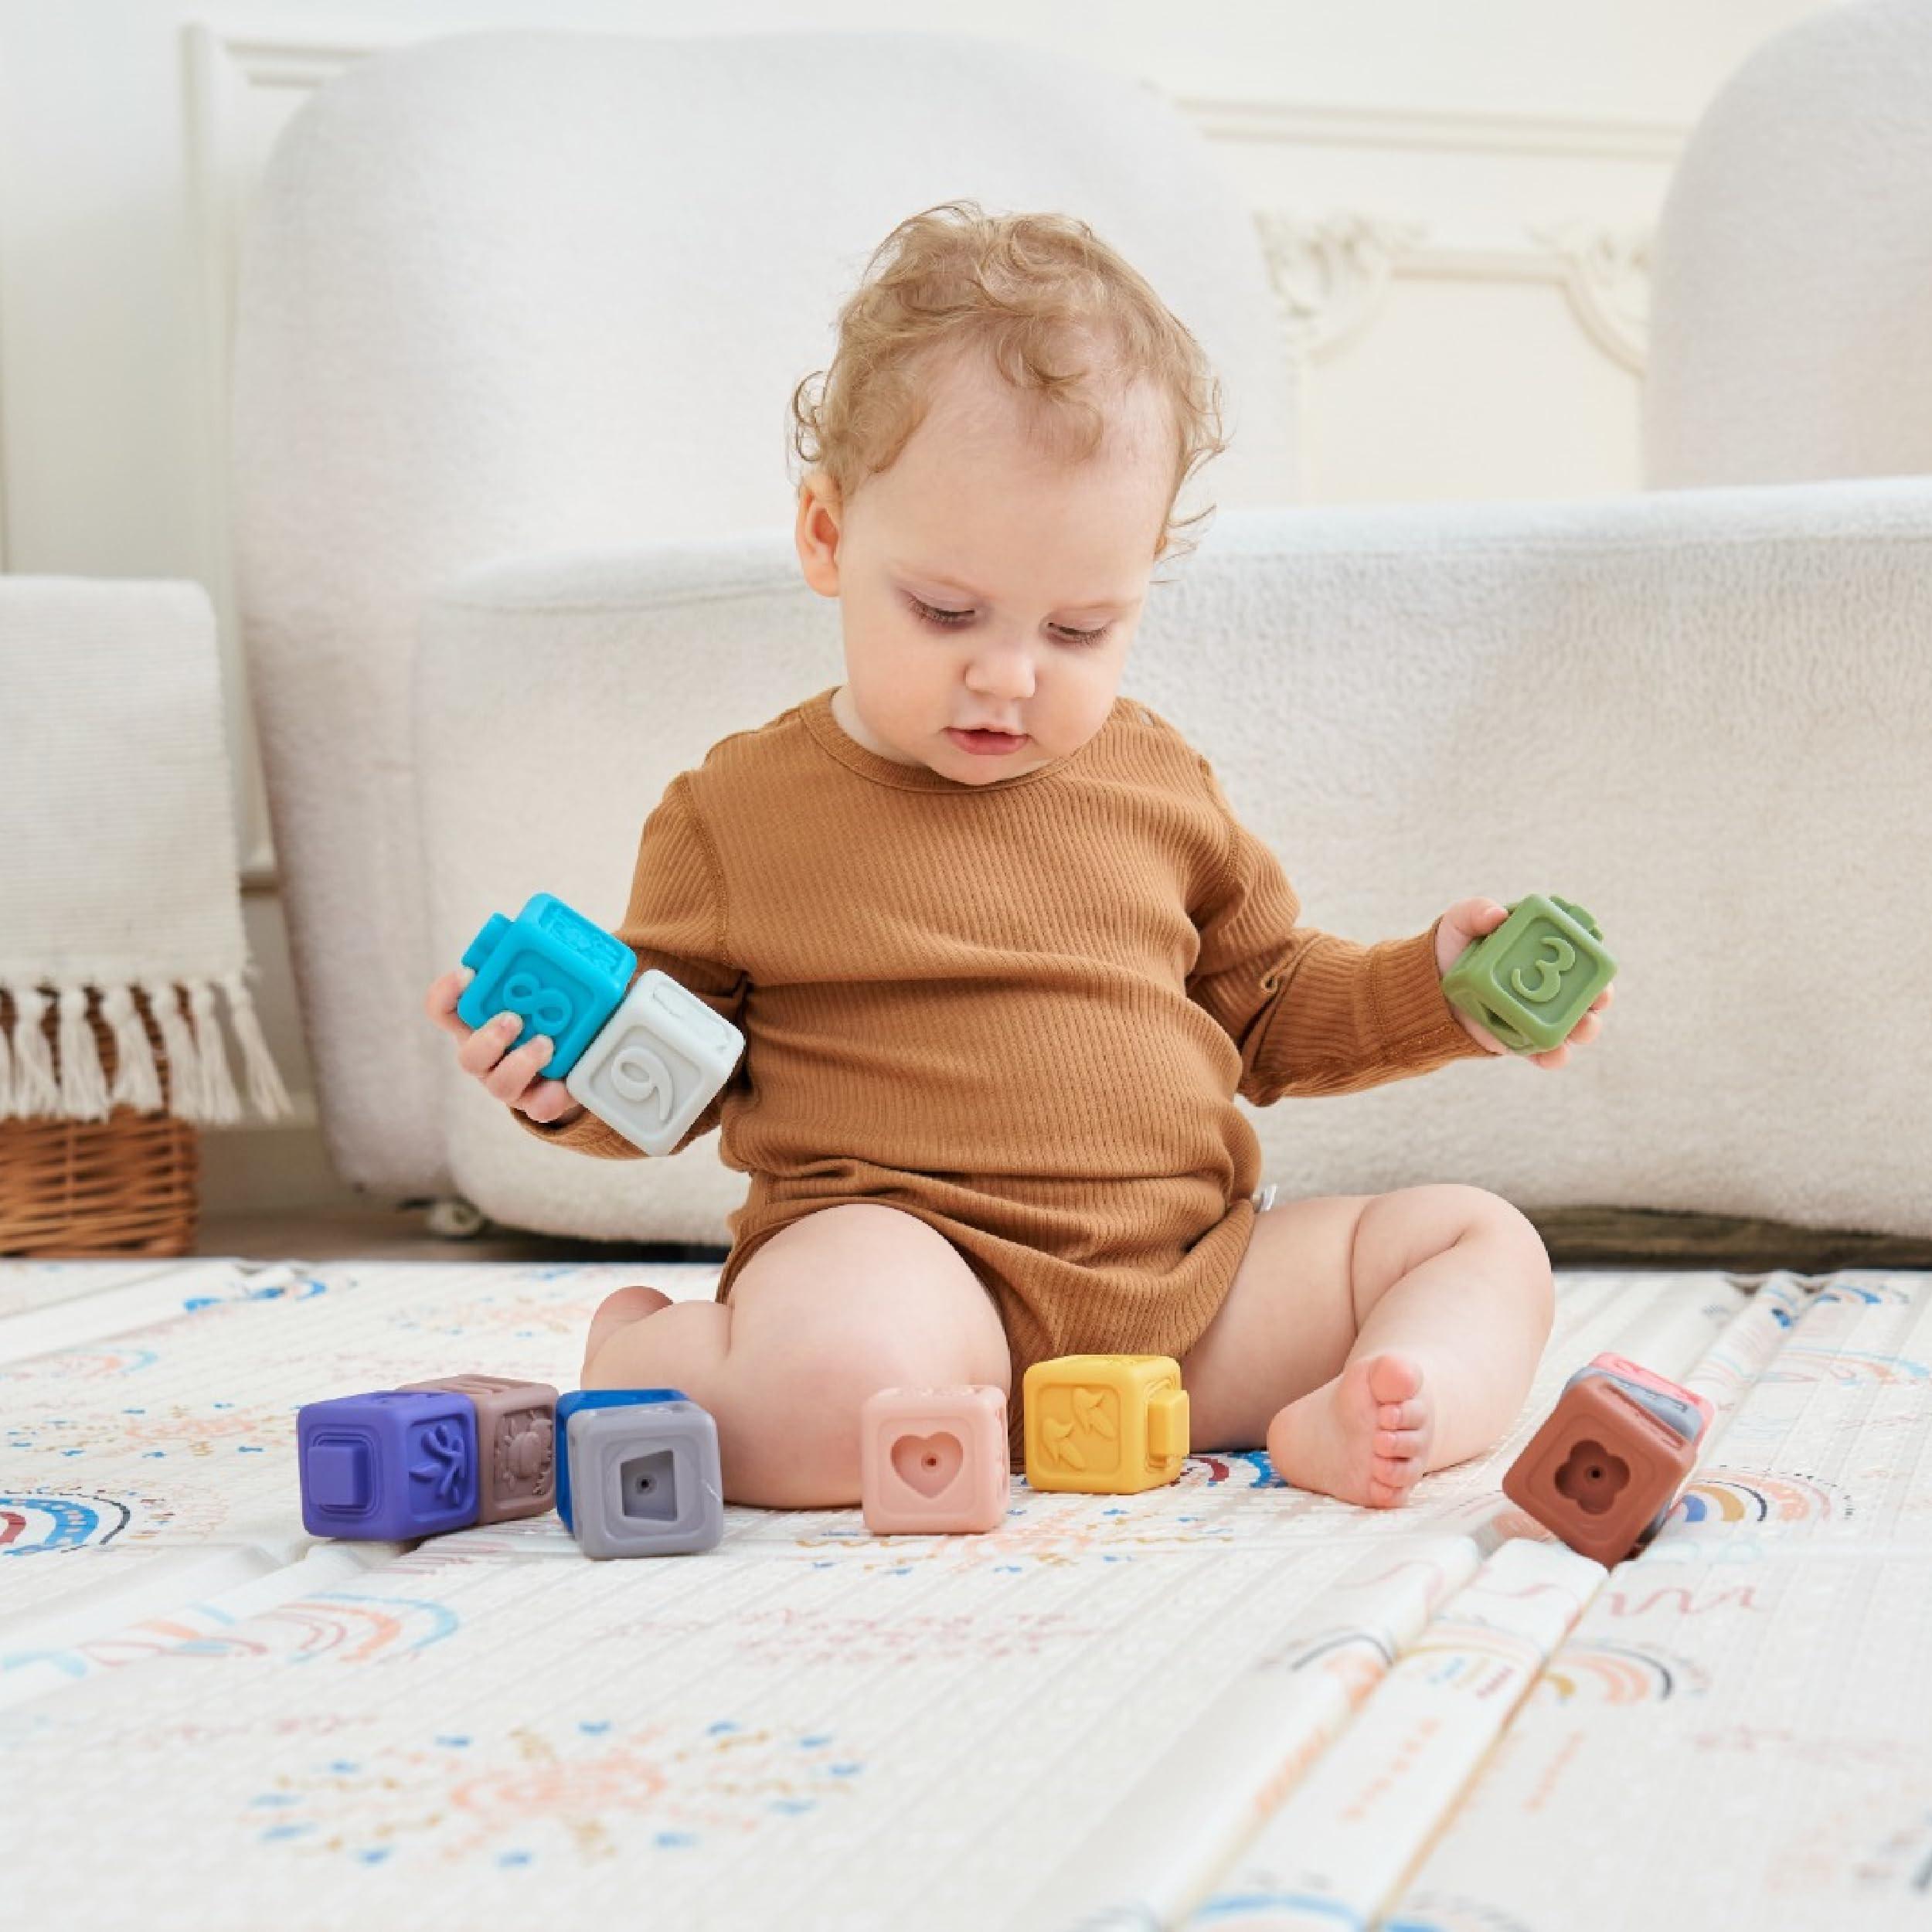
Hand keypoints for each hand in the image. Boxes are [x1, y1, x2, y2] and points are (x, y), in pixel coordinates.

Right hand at [424, 967, 586, 1125]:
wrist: (578, 1057)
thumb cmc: (550, 1014)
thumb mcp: (543, 987)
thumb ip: (539, 967)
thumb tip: (556, 935)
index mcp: (478, 1022)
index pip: (442, 1009)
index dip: (446, 993)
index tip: (467, 974)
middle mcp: (486, 1056)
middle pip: (468, 1056)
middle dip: (489, 1038)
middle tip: (513, 1018)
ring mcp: (509, 1082)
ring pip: (499, 1084)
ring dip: (520, 1062)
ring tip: (546, 1043)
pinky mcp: (537, 1101)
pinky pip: (538, 1107)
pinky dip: (550, 1095)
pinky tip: (562, 1083)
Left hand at [1434, 897, 1614, 1069]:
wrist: (1426, 985)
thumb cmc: (1452, 946)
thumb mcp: (1460, 921)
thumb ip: (1476, 911)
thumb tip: (1497, 914)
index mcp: (1543, 952)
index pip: (1580, 956)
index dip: (1597, 962)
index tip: (1602, 965)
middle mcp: (1547, 984)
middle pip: (1586, 993)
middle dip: (1599, 1000)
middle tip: (1599, 1000)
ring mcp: (1535, 1013)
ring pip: (1571, 1025)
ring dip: (1584, 1029)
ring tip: (1580, 1030)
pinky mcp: (1519, 1038)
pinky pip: (1541, 1051)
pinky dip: (1551, 1056)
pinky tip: (1553, 1056)